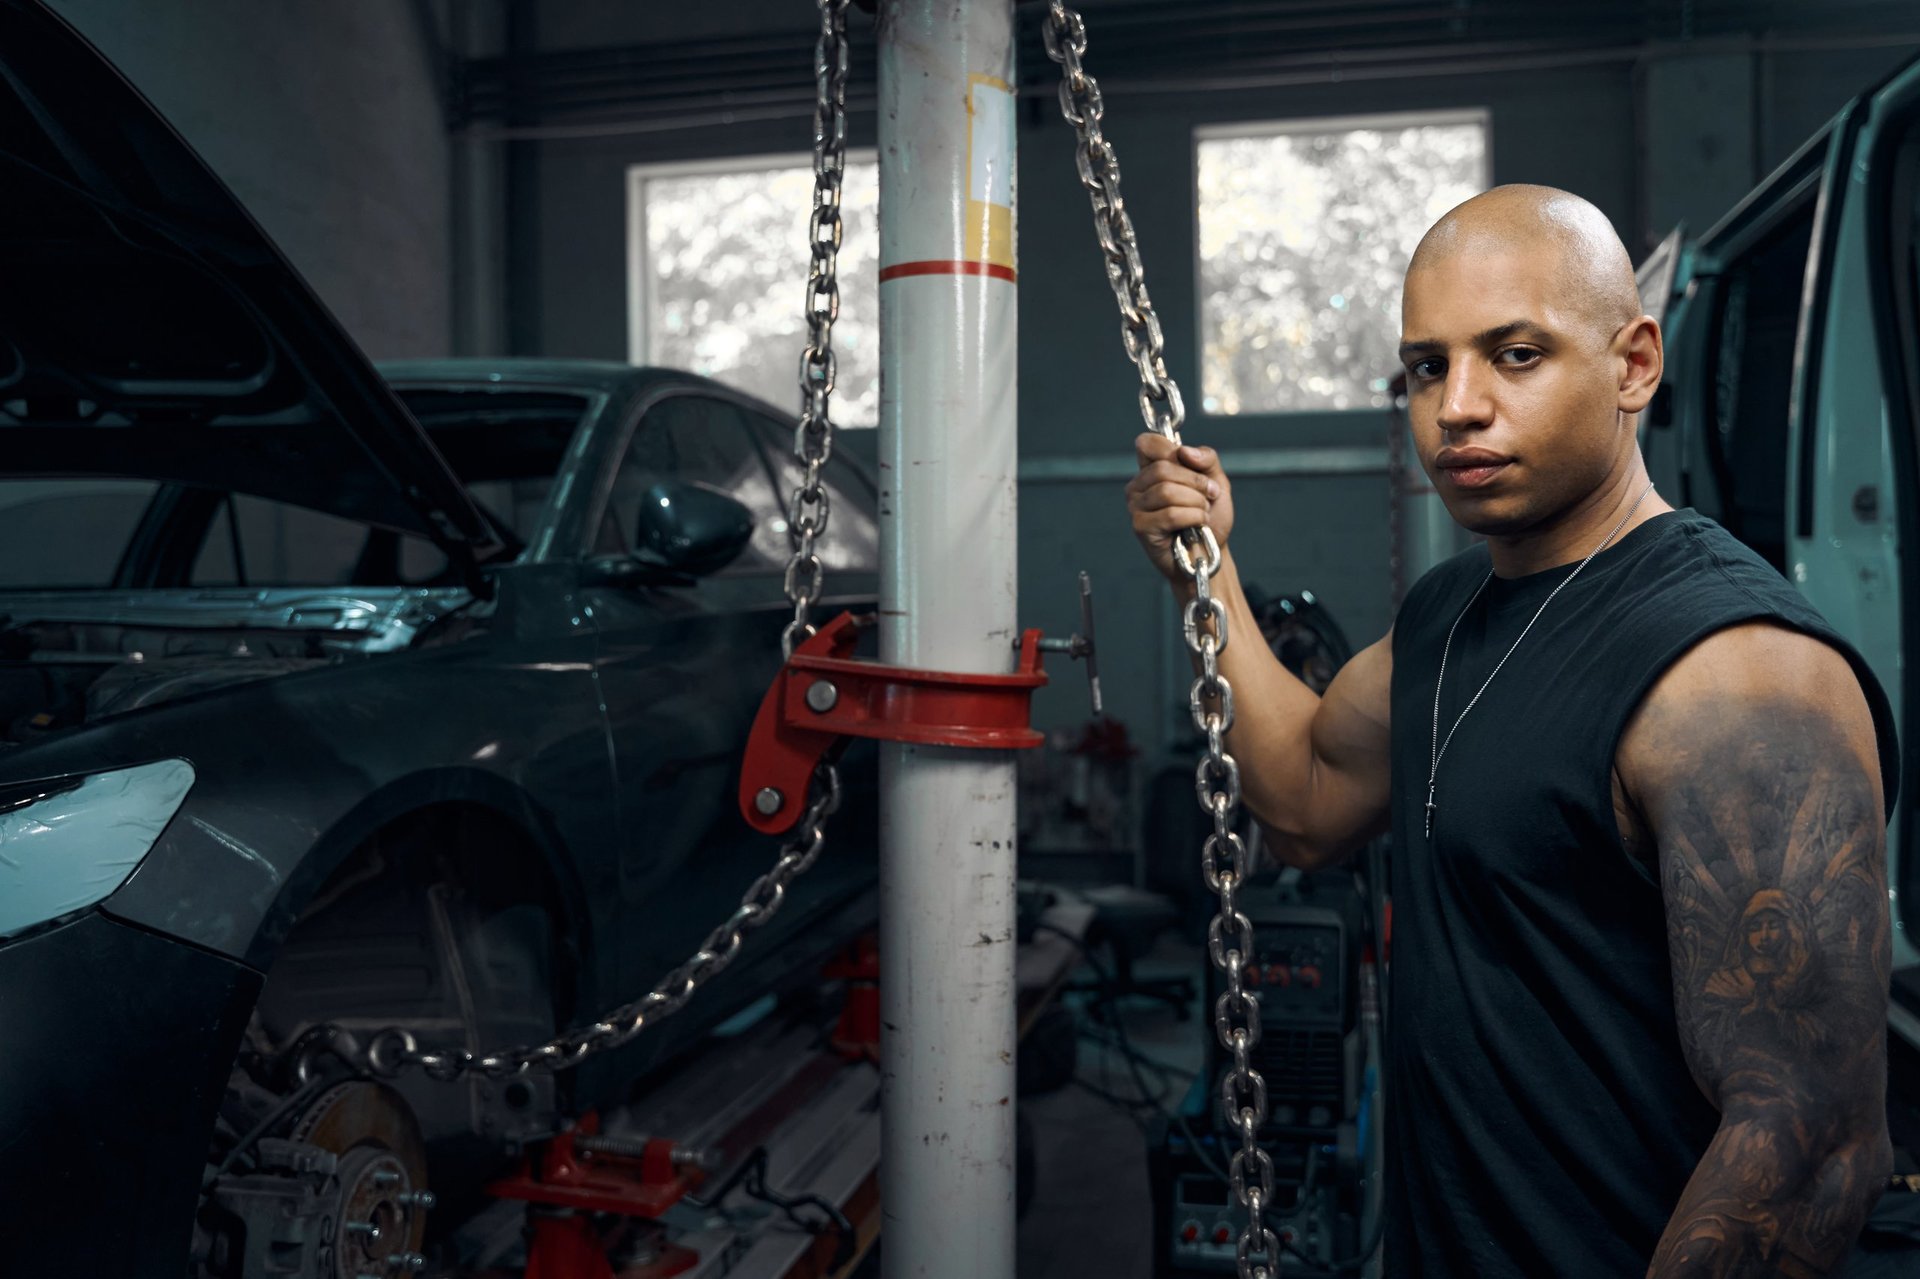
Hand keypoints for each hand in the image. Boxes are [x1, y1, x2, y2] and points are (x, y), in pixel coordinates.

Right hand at [1125, 433, 1233, 584]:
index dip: (1172, 451)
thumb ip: (1206, 459)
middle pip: (1163, 468)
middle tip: (1209, 497)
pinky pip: (1170, 514)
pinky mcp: (1140, 527)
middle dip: (1196, 483)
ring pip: (1167, 491)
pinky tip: (1198, 526)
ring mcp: (1135, 507)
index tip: (1192, 467)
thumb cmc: (1210, 518)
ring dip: (1197, 503)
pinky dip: (1194, 518)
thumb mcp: (1217, 480)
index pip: (1147, 443)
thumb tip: (1184, 451)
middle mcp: (1138, 486)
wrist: (1211, 552)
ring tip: (1202, 513)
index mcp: (1151, 469)